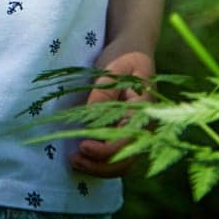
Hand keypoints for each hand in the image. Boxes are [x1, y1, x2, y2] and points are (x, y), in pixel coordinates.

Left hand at [69, 46, 153, 177]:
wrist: (134, 50)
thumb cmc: (124, 56)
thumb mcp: (113, 68)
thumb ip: (103, 93)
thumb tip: (89, 122)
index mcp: (144, 110)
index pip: (128, 141)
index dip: (105, 151)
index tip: (83, 145)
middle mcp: (144, 127)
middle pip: (126, 160)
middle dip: (99, 166)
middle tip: (74, 160)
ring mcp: (137, 132)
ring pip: (122, 162)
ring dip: (99, 168)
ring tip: (75, 161)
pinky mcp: (127, 132)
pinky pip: (118, 155)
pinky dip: (101, 162)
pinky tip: (82, 157)